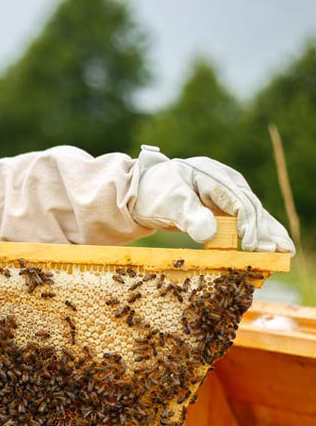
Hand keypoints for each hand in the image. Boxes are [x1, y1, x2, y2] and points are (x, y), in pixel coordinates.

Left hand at [132, 145, 294, 253]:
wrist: (139, 195)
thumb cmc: (152, 194)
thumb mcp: (166, 203)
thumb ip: (187, 214)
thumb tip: (210, 234)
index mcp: (210, 174)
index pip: (236, 199)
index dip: (246, 223)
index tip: (250, 244)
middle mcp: (223, 181)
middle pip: (249, 206)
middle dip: (264, 230)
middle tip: (279, 251)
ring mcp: (225, 193)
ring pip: (251, 214)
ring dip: (268, 233)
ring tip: (286, 251)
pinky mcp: (223, 207)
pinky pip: (243, 221)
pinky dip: (257, 234)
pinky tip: (272, 247)